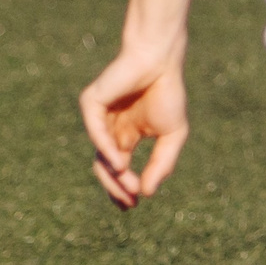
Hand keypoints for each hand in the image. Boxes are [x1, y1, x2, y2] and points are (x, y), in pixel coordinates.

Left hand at [79, 45, 189, 208]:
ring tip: (130, 185)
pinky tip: (121, 163)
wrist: (161, 61)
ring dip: (113, 174)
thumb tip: (148, 193)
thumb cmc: (168, 93)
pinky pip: (96, 133)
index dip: (124, 189)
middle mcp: (110, 131)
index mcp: (126, 137)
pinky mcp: (92, 104)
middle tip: (130, 200)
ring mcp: (99, 119)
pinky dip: (107, 150)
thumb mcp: (173, 136)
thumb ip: (162, 164)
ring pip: (99, 156)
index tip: (135, 203)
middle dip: (116, 187)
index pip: (119, 170)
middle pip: (105, 168)